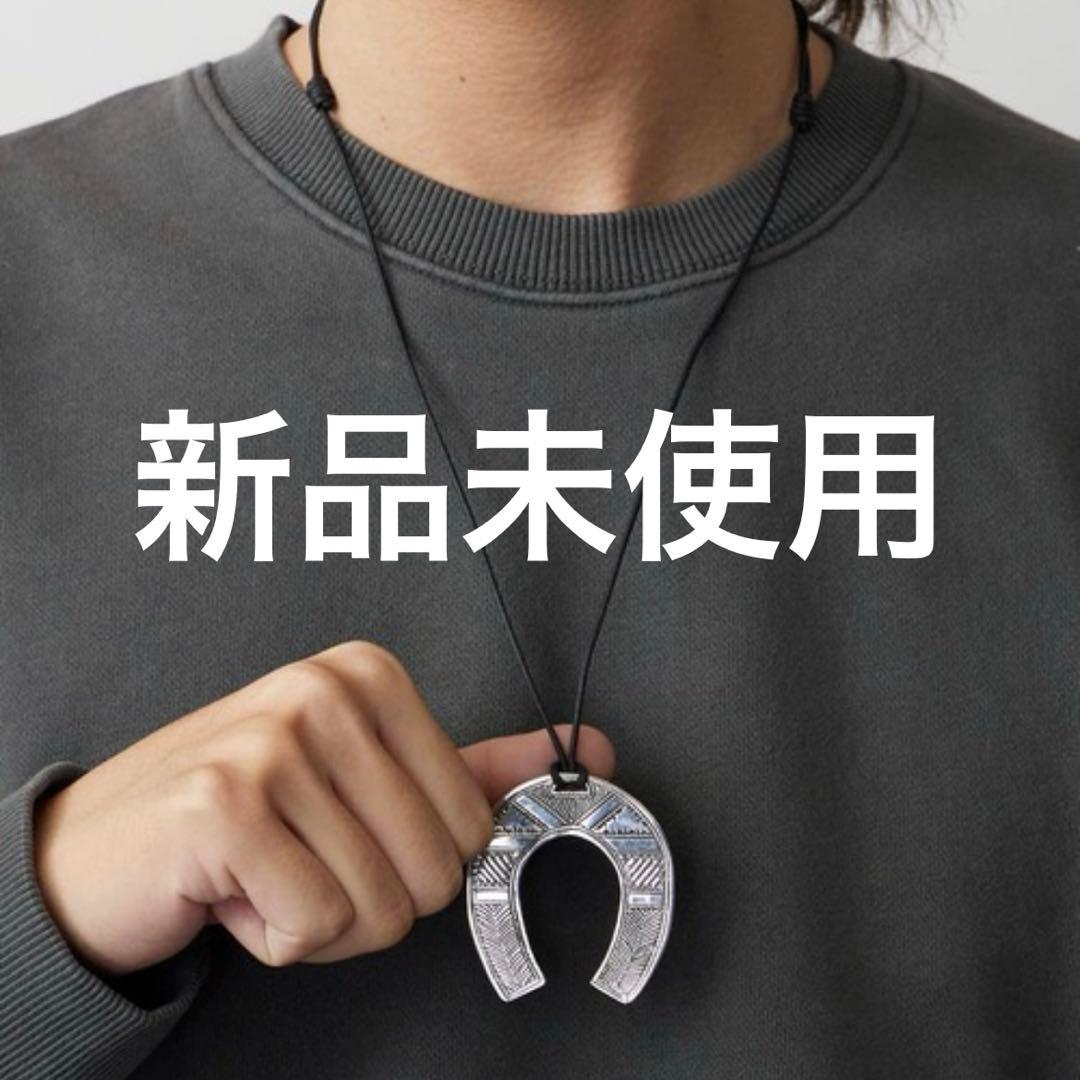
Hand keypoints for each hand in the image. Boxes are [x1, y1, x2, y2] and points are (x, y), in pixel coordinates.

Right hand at [32, 640, 614, 975]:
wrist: (107, 847)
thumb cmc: (247, 813)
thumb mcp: (367, 776)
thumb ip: (476, 768)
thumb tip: (595, 751)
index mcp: (370, 675)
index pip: (471, 825)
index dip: (413, 860)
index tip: (348, 833)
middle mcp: (325, 691)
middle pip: (433, 872)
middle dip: (368, 897)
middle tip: (300, 860)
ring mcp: (273, 741)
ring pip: (377, 908)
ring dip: (318, 921)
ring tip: (264, 871)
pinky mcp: (226, 805)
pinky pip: (313, 925)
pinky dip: (275, 938)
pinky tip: (232, 892)